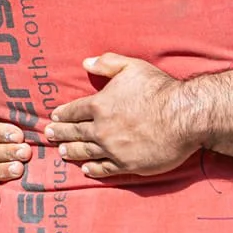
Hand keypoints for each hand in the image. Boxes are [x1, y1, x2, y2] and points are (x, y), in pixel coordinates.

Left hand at [44, 53, 200, 178]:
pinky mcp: (127, 164)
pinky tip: (86, 168)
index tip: (55, 117)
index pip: (74, 111)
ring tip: (63, 152)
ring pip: (85, 152)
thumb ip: (107, 63)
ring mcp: (113, 149)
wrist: (183, 116)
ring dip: (72, 151)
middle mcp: (101, 129)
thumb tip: (86, 63)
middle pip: (75, 133)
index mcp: (100, 105)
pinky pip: (104, 169)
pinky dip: (93, 169)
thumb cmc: (159, 90)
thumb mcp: (132, 67)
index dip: (63, 114)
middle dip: (60, 134)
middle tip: (49, 136)